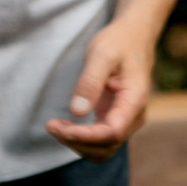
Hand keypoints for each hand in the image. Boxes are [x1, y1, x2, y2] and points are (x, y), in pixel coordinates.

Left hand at [48, 18, 156, 160]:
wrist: (134, 36)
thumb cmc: (120, 42)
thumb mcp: (103, 54)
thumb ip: (90, 82)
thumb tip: (77, 112)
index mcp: (135, 100)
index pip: (113, 133)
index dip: (86, 136)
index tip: (61, 128)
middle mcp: (134, 116)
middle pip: (106, 147)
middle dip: (77, 142)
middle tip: (51, 126)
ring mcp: (126, 120)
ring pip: (102, 149)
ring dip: (77, 144)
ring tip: (54, 126)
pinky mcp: (115, 119)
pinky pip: (99, 140)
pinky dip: (80, 139)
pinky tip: (64, 126)